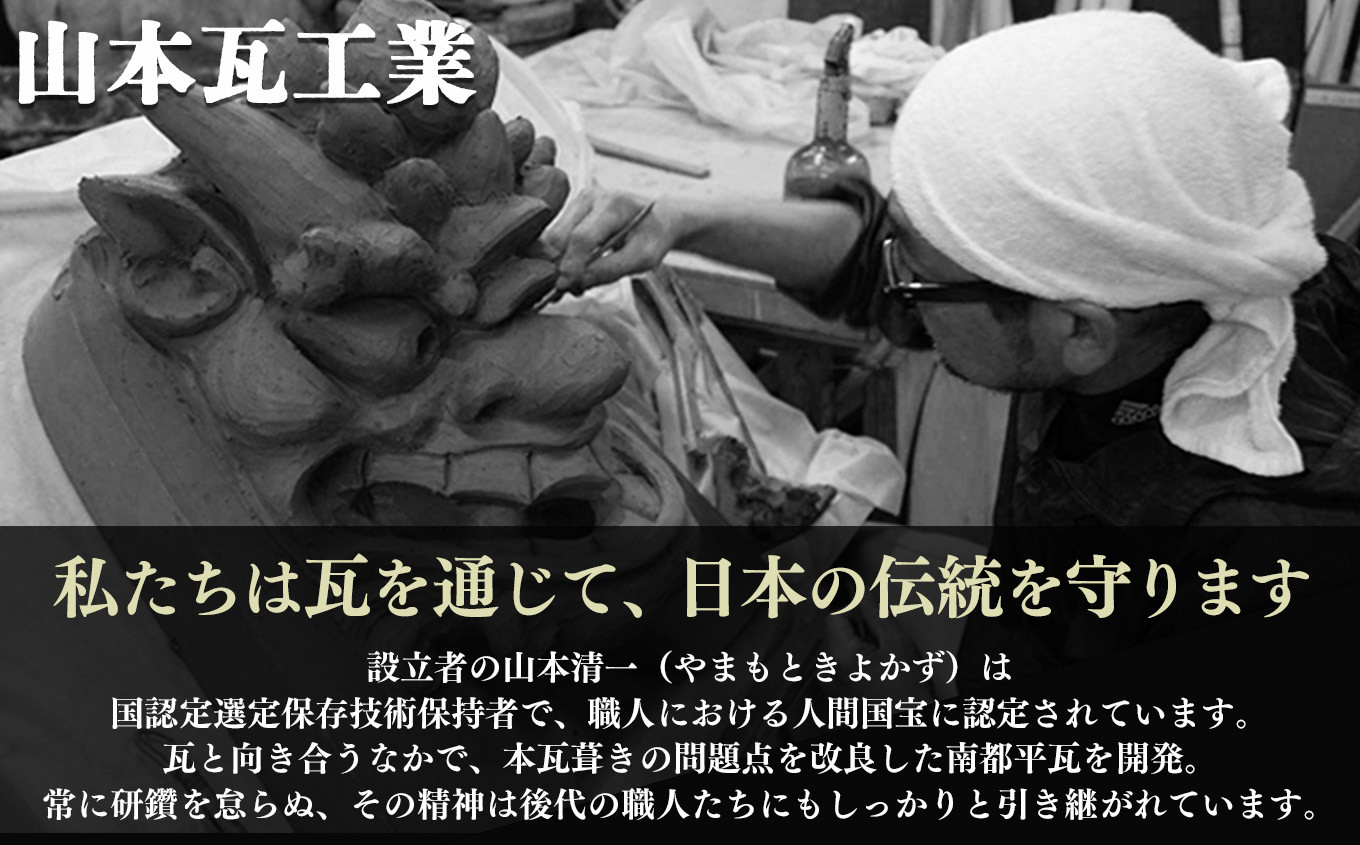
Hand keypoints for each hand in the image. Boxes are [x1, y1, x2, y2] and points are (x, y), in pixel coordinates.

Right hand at [543, 189, 676, 296]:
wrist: (658, 218)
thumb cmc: (653, 237)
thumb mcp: (643, 258)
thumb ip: (610, 270)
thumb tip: (577, 282)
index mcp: (613, 205)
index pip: (582, 237)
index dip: (571, 264)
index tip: (564, 286)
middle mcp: (591, 197)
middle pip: (560, 236)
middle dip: (560, 266)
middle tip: (570, 289)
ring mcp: (579, 201)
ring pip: (553, 238)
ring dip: (560, 263)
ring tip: (577, 281)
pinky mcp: (573, 209)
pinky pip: (557, 237)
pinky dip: (563, 256)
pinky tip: (576, 268)